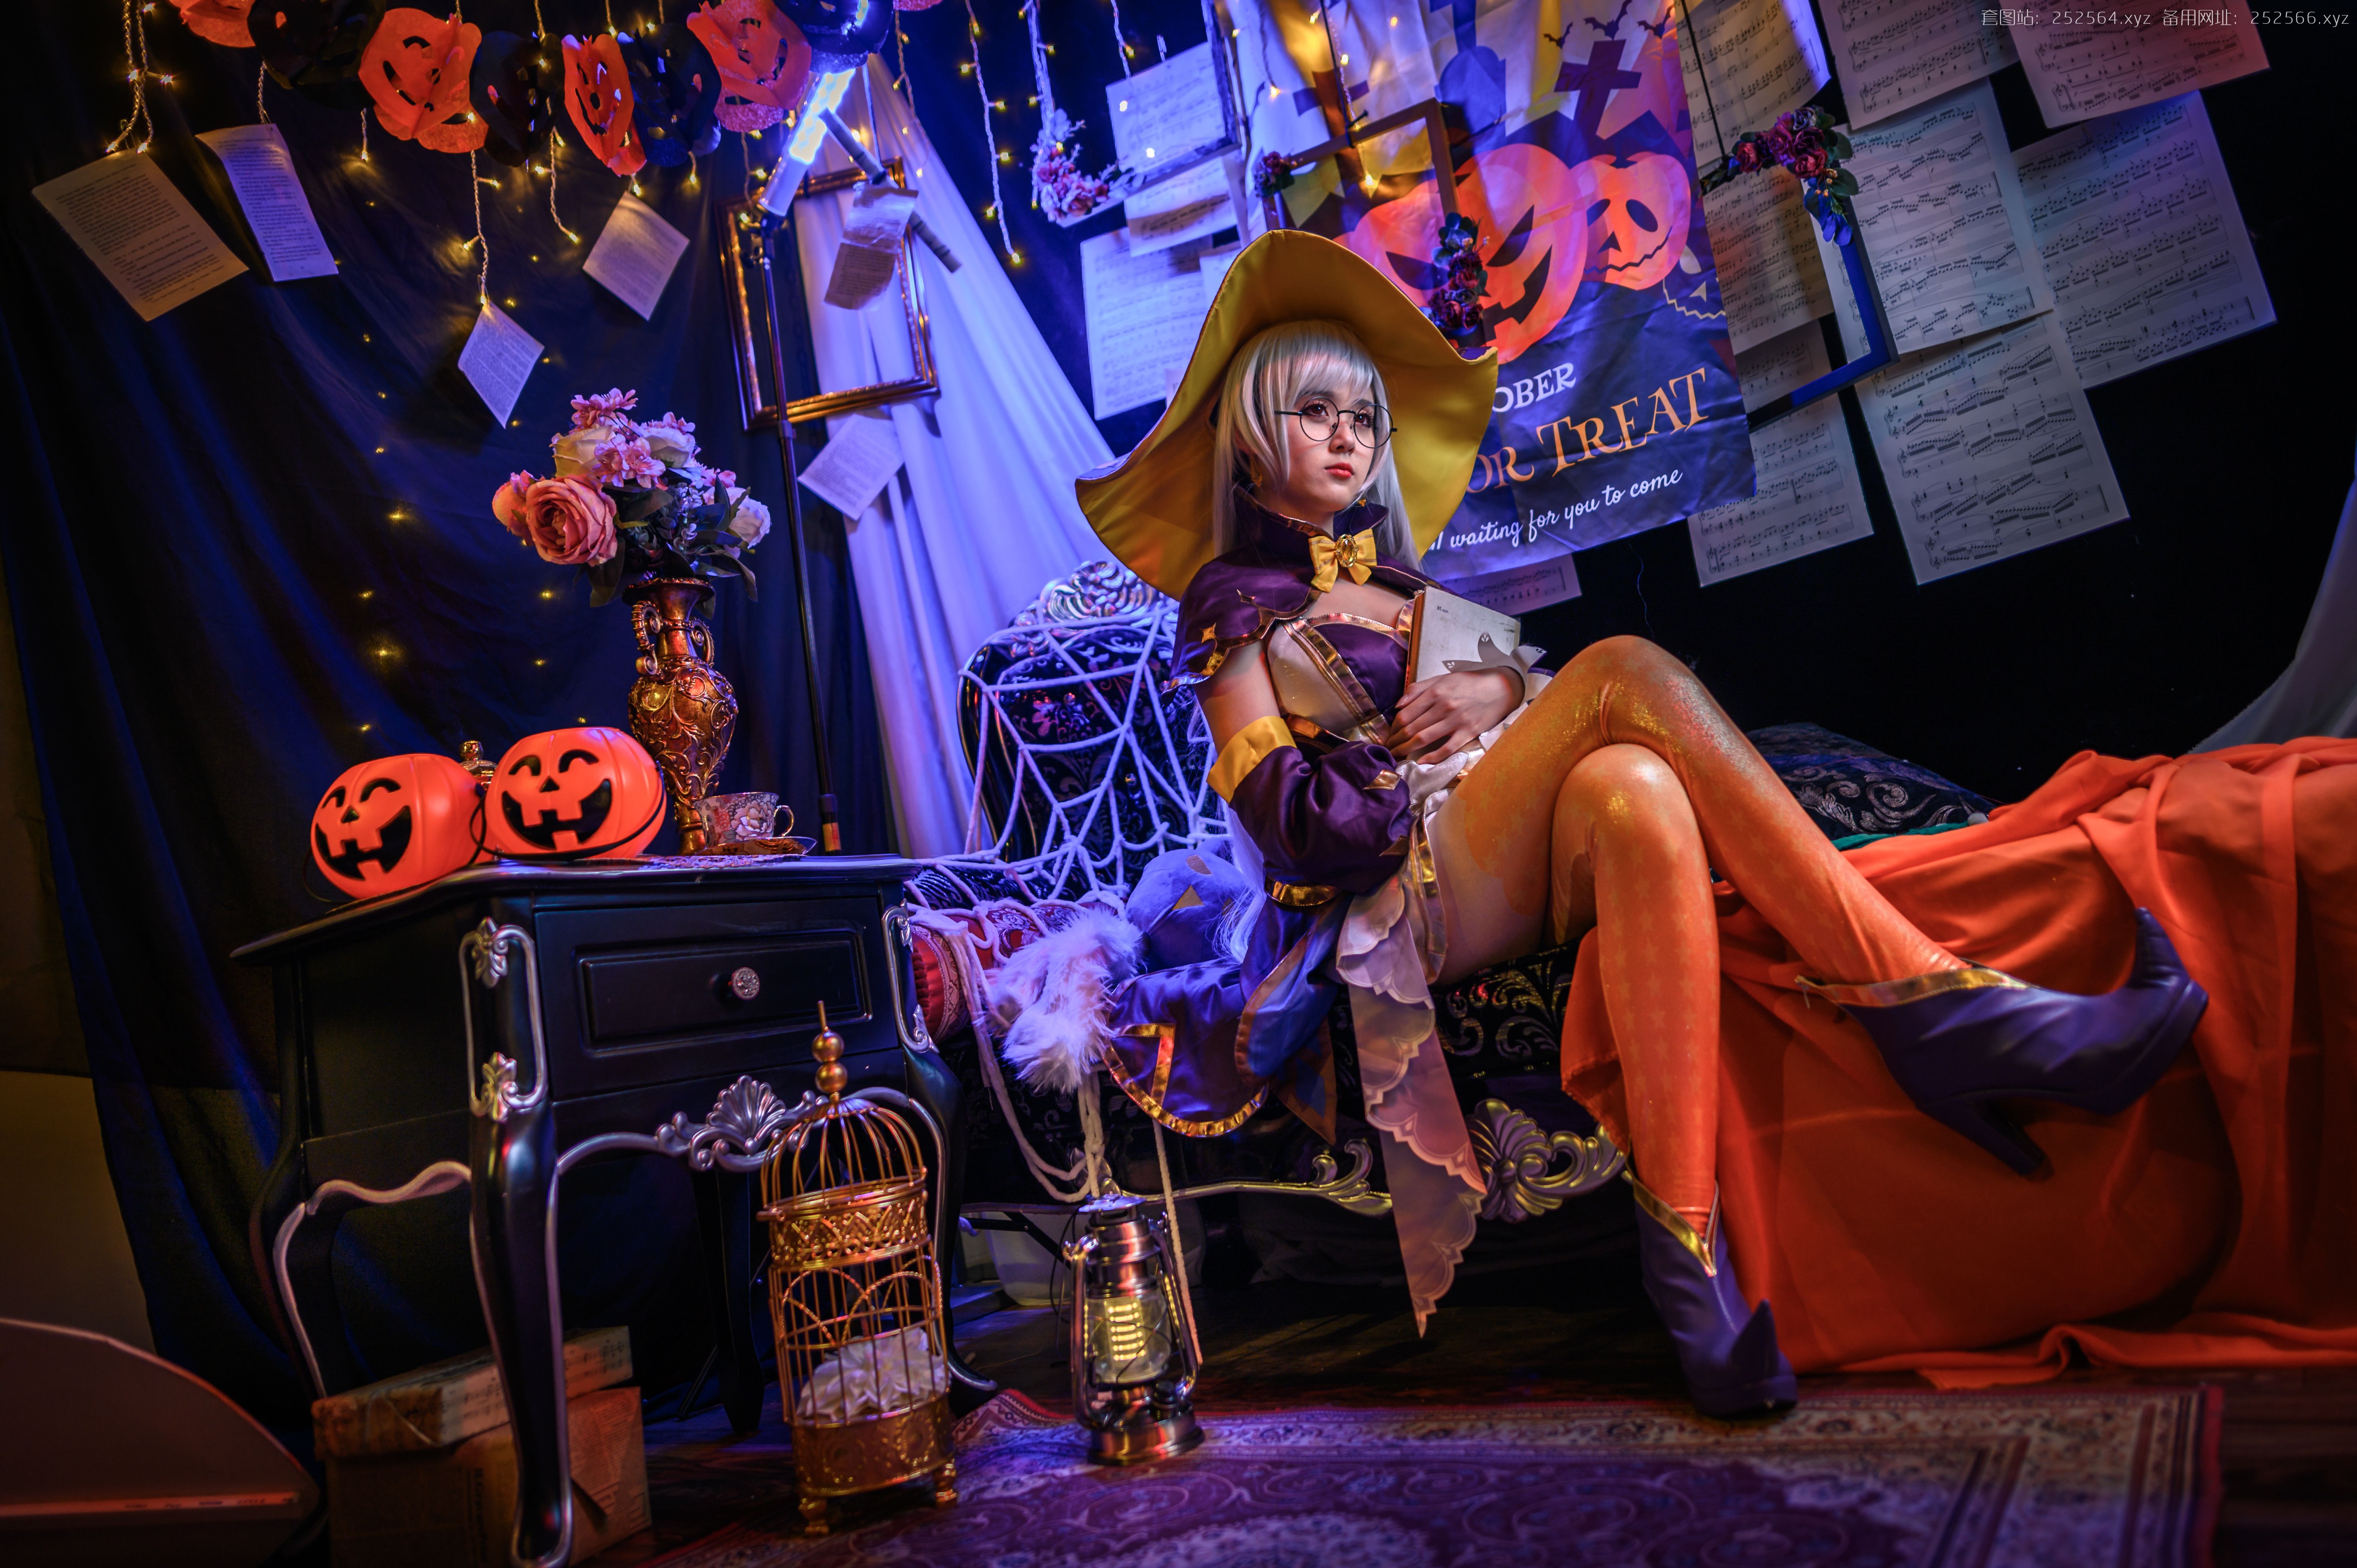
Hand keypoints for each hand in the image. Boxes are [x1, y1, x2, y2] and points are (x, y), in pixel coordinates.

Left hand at [1385, 668, 1520, 761]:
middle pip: (1411, 728)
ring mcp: (1456, 721)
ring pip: (1424, 739)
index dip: (1393, 727)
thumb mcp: (1442, 679)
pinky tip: (1421, 761)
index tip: (1389, 734)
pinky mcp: (1468, 732)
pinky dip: (1432, 757)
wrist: (1500, 688)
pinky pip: (1447, 749)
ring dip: (1406, 750)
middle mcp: (1443, 706)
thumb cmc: (1469, 683)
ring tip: (1396, 755)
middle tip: (1388, 748)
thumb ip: (1418, 689)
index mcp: (1435, 692)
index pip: (1405, 714)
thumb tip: (1398, 705)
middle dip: (1396, 741)